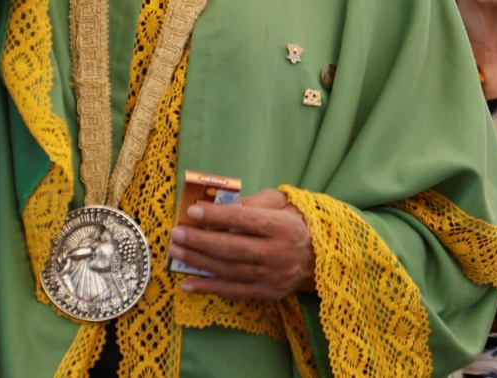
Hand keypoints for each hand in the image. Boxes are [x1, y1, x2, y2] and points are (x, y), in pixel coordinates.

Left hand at [168, 188, 315, 300]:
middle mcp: (277, 254)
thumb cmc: (295, 223)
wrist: (320, 259)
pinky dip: (208, 289)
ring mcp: (271, 277)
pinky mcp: (266, 293)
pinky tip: (186, 284)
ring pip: (228, 270)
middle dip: (200, 240)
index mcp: (282, 227)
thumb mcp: (281, 203)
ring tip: (176, 251)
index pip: (244, 219)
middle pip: (232, 247)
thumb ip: (252, 202)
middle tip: (176, 233)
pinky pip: (232, 292)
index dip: (216, 216)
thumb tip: (220, 205)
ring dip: (198, 262)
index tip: (192, 211)